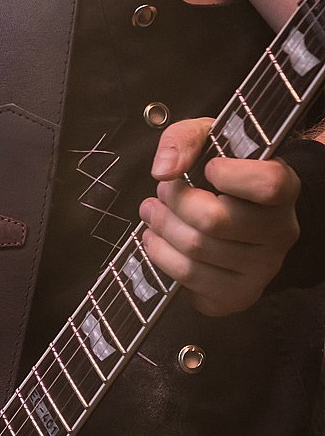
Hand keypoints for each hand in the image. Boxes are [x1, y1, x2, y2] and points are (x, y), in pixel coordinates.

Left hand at [138, 117, 299, 315]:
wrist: (244, 218)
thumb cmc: (226, 176)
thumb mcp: (210, 141)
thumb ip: (185, 140)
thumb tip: (164, 170)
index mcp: (284, 191)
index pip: (268, 185)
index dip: (229, 174)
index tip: (208, 168)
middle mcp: (280, 233)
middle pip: (214, 220)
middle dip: (174, 202)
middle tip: (160, 193)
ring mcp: (261, 270)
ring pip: (195, 251)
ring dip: (160, 228)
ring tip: (152, 213)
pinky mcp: (237, 295)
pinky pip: (188, 279)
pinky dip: (160, 256)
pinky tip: (156, 240)